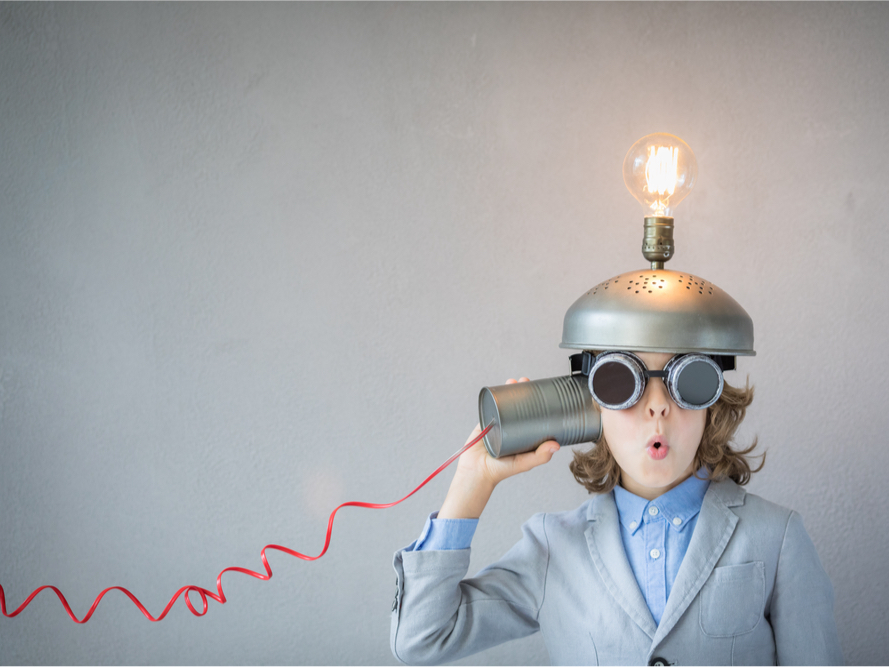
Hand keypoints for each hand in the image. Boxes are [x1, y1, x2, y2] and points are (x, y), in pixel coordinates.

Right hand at [438, 378, 559, 518]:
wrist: (476, 471)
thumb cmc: (501, 470)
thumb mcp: (524, 463)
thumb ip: (540, 456)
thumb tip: (556, 445)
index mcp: (525, 435)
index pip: (534, 415)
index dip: (538, 403)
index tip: (542, 392)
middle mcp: (513, 427)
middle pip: (520, 405)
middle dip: (524, 392)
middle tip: (526, 382)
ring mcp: (499, 423)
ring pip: (505, 403)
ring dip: (509, 391)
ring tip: (513, 382)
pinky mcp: (486, 421)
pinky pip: (490, 406)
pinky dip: (494, 396)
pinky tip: (498, 388)